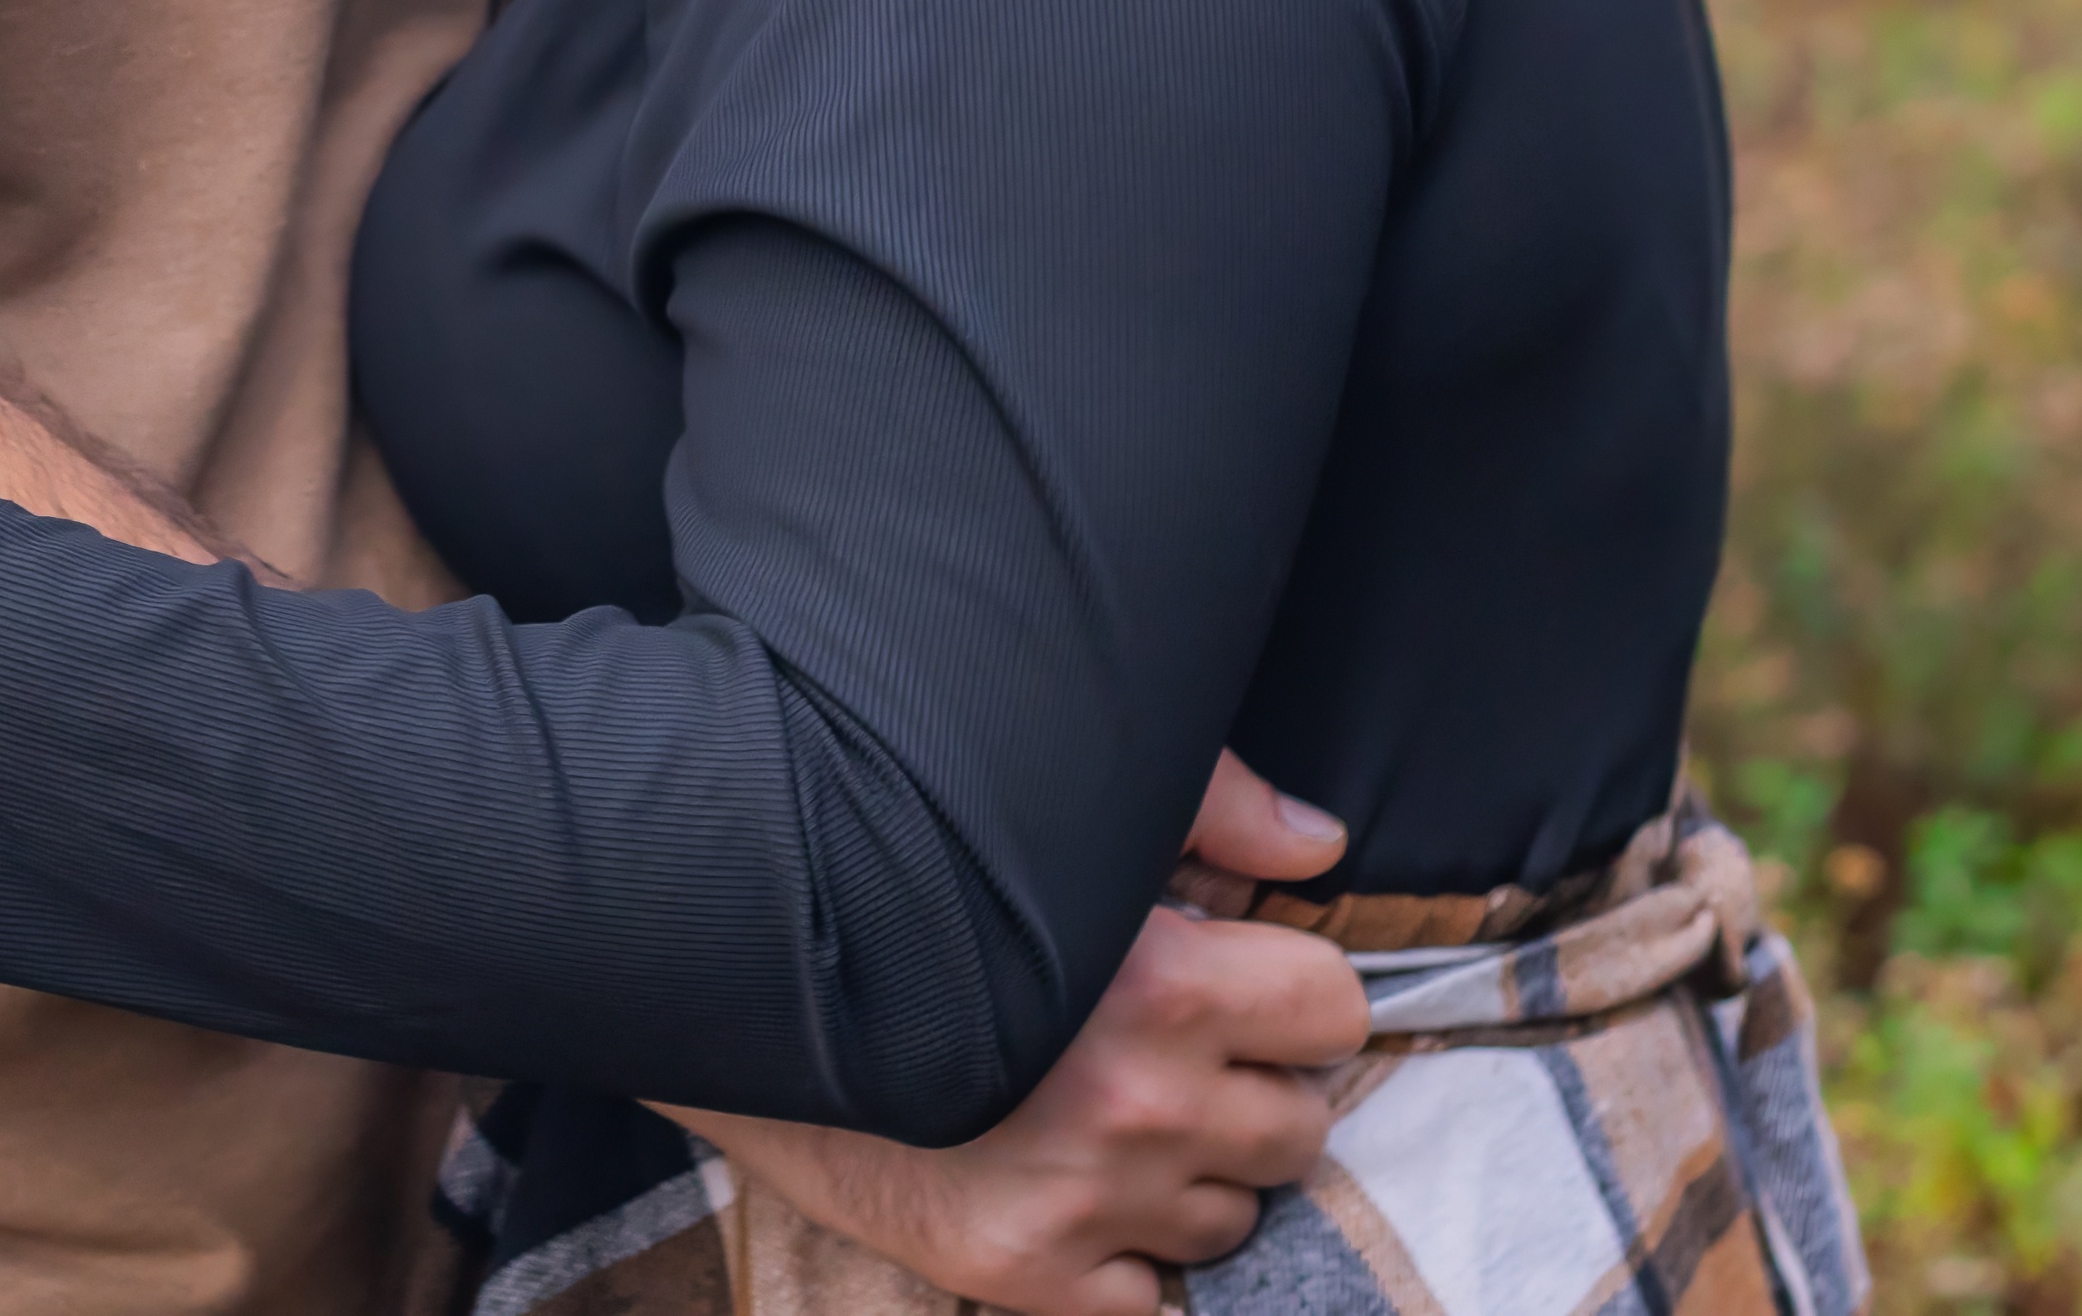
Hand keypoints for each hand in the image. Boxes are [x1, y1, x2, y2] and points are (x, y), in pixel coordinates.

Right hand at [676, 755, 1365, 1315]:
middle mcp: (1140, 1103)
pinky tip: (1075, 1190)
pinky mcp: (1024, 1277)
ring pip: (1233, 1220)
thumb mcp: (1065, 816)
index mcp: (1164, 981)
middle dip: (1253, 1087)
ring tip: (1114, 1118)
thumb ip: (1212, 814)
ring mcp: (1086, 1203)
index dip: (1296, 995)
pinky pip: (1150, 1299)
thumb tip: (1320, 848)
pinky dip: (1128, 1257)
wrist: (747, 984)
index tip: (1247, 987)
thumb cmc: (910, 883)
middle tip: (1178, 1056)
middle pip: (1301, 1126)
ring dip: (1194, 1176)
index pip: (1334, 1011)